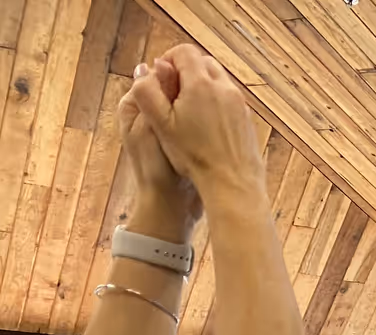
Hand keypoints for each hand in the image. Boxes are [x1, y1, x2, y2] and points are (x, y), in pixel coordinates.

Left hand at [118, 59, 200, 241]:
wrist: (171, 206)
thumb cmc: (156, 171)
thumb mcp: (150, 129)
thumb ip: (153, 97)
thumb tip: (157, 63)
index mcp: (134, 108)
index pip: (154, 77)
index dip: (174, 76)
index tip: (193, 82)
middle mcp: (149, 115)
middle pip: (171, 90)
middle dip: (188, 91)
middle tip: (206, 96)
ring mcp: (167, 128)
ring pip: (185, 104)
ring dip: (199, 105)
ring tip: (214, 108)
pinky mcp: (185, 141)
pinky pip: (195, 121)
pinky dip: (205, 120)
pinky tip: (218, 123)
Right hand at [125, 45, 267, 212]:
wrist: (233, 184)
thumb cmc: (193, 156)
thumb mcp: (159, 124)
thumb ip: (147, 92)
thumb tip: (145, 68)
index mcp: (201, 84)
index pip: (184, 52)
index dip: (168, 59)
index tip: (160, 78)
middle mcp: (225, 88)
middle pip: (203, 62)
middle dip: (185, 70)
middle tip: (172, 92)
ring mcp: (240, 104)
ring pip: (218, 80)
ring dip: (201, 85)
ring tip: (187, 109)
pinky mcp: (248, 119)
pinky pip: (229, 99)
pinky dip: (216, 101)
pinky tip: (205, 124)